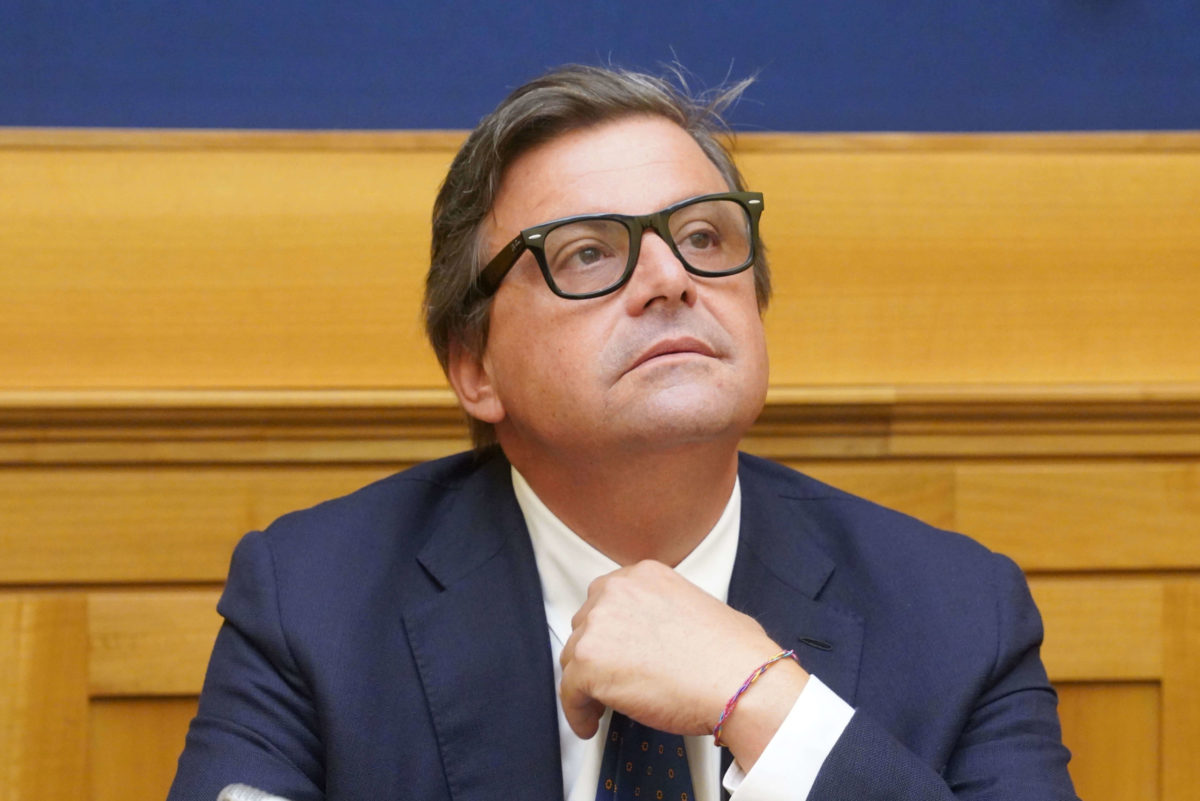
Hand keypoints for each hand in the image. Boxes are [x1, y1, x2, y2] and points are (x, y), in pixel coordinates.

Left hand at [558, 560, 808, 765]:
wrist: (740, 682)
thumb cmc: (734, 654)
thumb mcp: (699, 605)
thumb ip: (664, 610)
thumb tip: (659, 635)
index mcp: (643, 575)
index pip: (606, 601)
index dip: (608, 632)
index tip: (612, 651)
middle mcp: (616, 591)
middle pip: (586, 627)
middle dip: (596, 655)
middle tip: (610, 680)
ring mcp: (599, 624)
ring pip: (574, 659)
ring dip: (586, 684)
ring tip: (601, 706)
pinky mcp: (589, 662)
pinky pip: (569, 693)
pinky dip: (577, 712)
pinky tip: (591, 725)